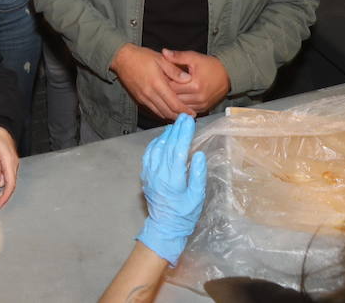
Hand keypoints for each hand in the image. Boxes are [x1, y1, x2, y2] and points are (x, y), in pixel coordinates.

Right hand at [110, 44, 191, 121]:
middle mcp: (150, 94)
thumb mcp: (160, 59)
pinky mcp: (140, 99)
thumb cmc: (141, 57)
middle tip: (190, 117)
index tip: (193, 113)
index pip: (174, 103)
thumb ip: (174, 70)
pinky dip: (162, 113)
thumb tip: (188, 79)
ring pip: (160, 113)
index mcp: (157, 84)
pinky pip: (153, 110)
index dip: (184, 110)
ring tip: (181, 116)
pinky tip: (169, 111)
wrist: (122, 58)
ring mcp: (144, 98)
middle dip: (180, 116)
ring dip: (171, 116)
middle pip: (168, 112)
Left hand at [135, 114, 206, 265]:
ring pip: (156, 148)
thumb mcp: (196, 197)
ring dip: (166, 135)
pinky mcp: (145, 176)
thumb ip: (198, 175)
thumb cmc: (184, 214)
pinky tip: (162, 139)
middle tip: (183, 117)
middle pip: (167, 145)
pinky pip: (149, 155)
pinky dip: (156, 144)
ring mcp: (150, 174)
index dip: (184, 133)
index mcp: (173, 179)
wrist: (164, 228)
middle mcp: (159, 173)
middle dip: (176, 130)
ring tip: (175, 125)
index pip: (178, 149)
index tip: (189, 121)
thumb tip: (199, 154)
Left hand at [162, 50, 229, 114]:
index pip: (172, 87)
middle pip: (175, 98)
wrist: (227, 75)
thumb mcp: (194, 57)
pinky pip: (188, 110)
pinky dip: (181, 105)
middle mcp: (198, 98)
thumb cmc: (210, 65)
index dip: (164, 82)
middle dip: (167, 92)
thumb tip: (164, 52)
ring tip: (168, 92)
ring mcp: (201, 105)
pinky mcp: (204, 109)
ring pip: (180, 106)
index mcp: (195, 85)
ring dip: (174, 100)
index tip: (159, 77)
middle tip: (161, 85)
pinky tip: (177, 98)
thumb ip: (178, 56)